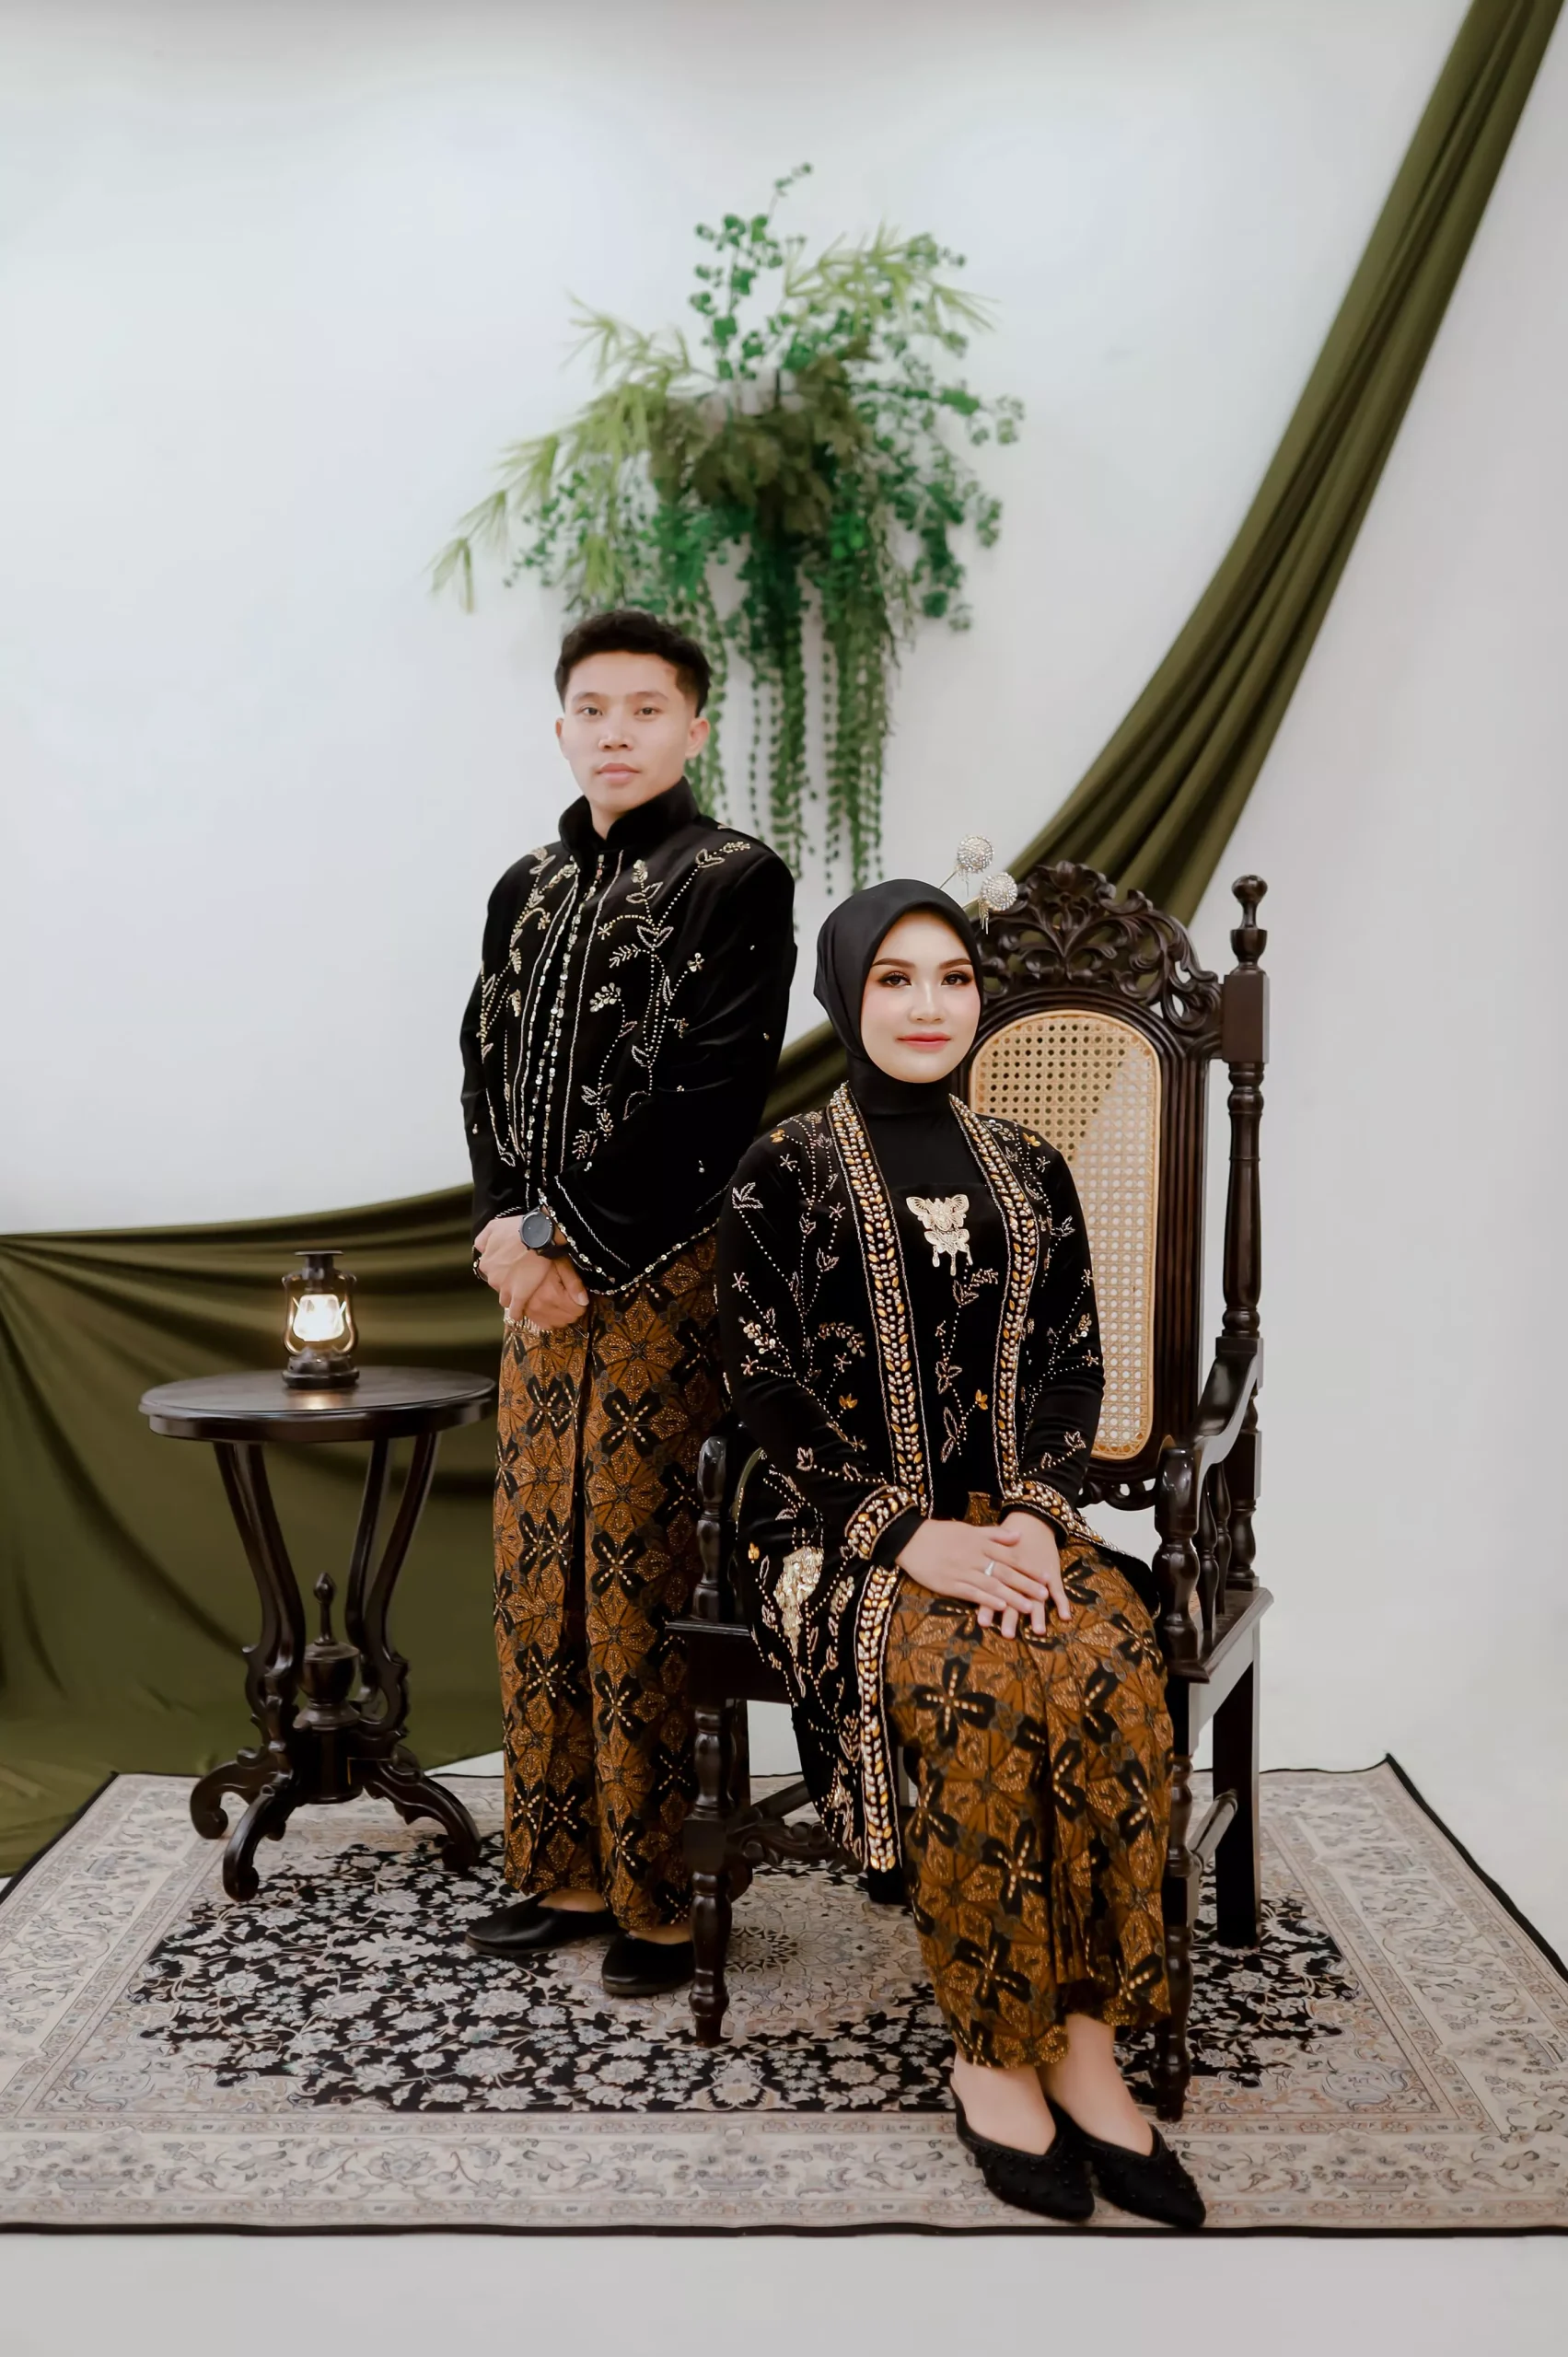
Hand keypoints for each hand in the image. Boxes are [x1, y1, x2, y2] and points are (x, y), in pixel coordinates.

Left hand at [475, 1218, 587, 1326]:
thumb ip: (483, 1239)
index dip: (501, 1268)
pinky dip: (516, 1313)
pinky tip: (519, 1313)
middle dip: (507, 1280)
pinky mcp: (519, 1296)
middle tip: (520, 1274)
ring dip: (512, 1295)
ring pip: (505, 1297)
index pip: (490, 1270)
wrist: (538, 1236)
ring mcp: (505, 1288)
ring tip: (524, 1290)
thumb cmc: (517, 1229)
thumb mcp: (493, 1226)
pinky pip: (515, 1311)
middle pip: (498, 1283)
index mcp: (486, 1262)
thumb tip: (481, 1250)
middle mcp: (492, 1277)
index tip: (510, 1265)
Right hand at [515, 1259, 589, 1329]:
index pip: (577, 1310)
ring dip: (560, 1316)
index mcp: (551, 1295)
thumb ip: (574, 1284)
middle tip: (570, 1298)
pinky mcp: (524, 1311)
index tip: (579, 1296)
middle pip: (567, 1319)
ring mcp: (530, 1311)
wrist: (522, 1255)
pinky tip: (550, 1309)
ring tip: (559, 1303)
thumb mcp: (563, 1266)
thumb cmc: (544, 1258)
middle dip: (572, 1310)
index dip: (581, 1303)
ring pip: (555, 1324)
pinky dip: (547, 1319)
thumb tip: (584, 1302)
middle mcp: (539, 1307)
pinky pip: (541, 1324)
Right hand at [896, 1518, 1062, 1631]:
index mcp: (980, 1542)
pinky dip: (987, 1600)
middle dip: (1026, 1584)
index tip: (1046, 1576)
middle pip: (1005, 1572)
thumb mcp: (969, 1529)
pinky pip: (971, 1593)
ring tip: (1028, 1607)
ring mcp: (962, 1571)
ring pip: (991, 1585)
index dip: (1029, 1567)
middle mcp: (974, 1556)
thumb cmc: (941, 1534)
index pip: (1010, 1557)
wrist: (910, 1540)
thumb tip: (1019, 1536)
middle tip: (1043, 1595)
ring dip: (1011, 1597)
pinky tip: (1000, 1607)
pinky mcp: (949, 1584)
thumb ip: (994, 1534)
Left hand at [977, 1512, 1070, 1637]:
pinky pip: (1059, 1589)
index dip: (988, 1604)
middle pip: (1015, 1595)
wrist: (1029, 1519)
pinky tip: (1066, 1617)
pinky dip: (1063, 1602)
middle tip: (1008, 1634)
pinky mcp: (1052, 1571)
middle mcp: (1019, 1573)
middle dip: (1011, 1616)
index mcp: (1000, 1567)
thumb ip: (974, 1564)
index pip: (992, 1588)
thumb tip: (950, 1577)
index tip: (982, 1623)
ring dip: (1038, 1614)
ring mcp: (1037, 1573)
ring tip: (1037, 1631)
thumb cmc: (1004, 1537)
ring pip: (1037, 1595)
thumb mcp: (987, 1545)